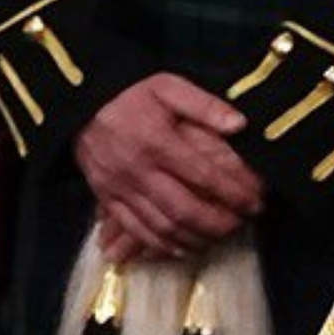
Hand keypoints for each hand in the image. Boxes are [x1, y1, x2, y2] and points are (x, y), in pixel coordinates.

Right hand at [76, 74, 263, 260]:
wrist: (78, 101)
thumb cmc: (130, 94)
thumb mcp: (168, 87)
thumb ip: (204, 105)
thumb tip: (240, 125)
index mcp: (157, 142)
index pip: (205, 176)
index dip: (234, 194)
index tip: (255, 202)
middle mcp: (138, 169)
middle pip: (184, 210)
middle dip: (219, 223)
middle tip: (242, 224)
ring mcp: (119, 187)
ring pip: (161, 226)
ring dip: (194, 238)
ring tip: (219, 237)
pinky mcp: (105, 196)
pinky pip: (134, 229)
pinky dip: (161, 245)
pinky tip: (182, 248)